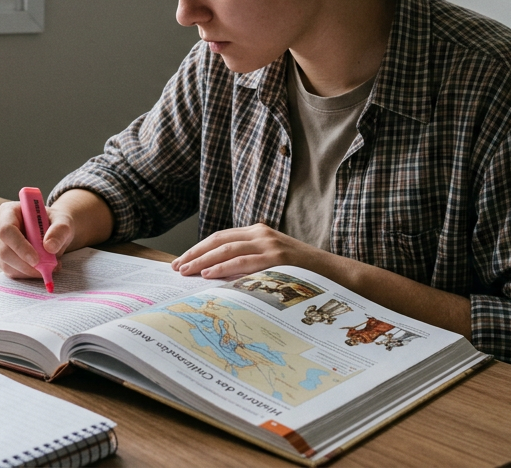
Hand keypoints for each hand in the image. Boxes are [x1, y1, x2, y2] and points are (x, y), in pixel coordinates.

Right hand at [0, 201, 76, 279]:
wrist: (52, 230)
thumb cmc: (53, 222)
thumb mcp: (62, 221)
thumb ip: (59, 230)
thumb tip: (50, 247)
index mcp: (8, 211)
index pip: (6, 230)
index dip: (19, 246)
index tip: (36, 259)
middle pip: (4, 250)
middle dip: (26, 263)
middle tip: (47, 267)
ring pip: (7, 264)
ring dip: (29, 270)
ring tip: (50, 266)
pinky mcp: (1, 258)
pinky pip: (11, 271)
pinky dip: (28, 274)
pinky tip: (41, 268)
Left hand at [172, 223, 322, 279]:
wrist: (334, 274)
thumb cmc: (300, 273)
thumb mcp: (271, 262)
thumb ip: (248, 263)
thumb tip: (216, 277)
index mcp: (257, 233)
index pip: (220, 238)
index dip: (198, 249)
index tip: (181, 261)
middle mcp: (261, 234)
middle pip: (218, 241)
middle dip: (194, 254)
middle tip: (176, 267)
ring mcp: (269, 244)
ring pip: (227, 249)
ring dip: (203, 261)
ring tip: (186, 271)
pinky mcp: (277, 257)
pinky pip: (244, 262)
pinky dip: (223, 267)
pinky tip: (209, 274)